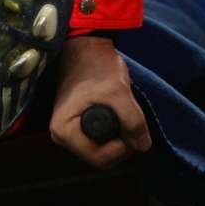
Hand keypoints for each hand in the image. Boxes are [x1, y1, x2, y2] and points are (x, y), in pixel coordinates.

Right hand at [49, 35, 151, 169]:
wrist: (85, 47)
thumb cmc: (95, 66)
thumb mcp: (118, 92)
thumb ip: (132, 120)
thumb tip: (143, 145)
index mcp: (63, 131)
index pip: (99, 158)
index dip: (121, 147)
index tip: (129, 125)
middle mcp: (61, 136)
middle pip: (100, 157)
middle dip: (121, 143)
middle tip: (129, 119)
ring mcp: (69, 132)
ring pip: (102, 150)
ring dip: (118, 137)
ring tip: (122, 113)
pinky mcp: (78, 126)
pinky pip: (100, 140)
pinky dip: (113, 131)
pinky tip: (116, 114)